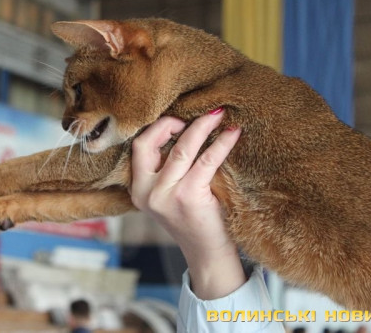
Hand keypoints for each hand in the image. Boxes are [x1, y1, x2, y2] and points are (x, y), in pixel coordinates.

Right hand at [130, 110, 243, 298]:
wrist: (207, 254)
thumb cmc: (193, 219)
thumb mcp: (168, 193)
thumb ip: (166, 168)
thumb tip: (185, 126)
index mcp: (138, 189)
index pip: (138, 146)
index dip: (157, 127)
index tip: (179, 120)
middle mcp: (146, 192)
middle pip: (150, 142)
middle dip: (172, 122)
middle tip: (196, 115)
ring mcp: (166, 195)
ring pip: (182, 148)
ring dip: (202, 127)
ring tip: (219, 115)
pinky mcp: (189, 197)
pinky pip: (207, 160)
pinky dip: (222, 144)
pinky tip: (233, 134)